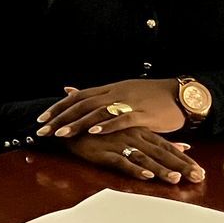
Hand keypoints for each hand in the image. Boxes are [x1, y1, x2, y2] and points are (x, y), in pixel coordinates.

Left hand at [37, 79, 183, 139]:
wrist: (181, 94)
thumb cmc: (151, 97)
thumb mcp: (120, 92)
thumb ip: (96, 95)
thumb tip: (70, 90)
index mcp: (110, 89)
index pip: (78, 97)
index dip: (59, 108)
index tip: (42, 119)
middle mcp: (116, 93)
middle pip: (82, 105)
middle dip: (61, 118)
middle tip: (43, 129)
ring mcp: (129, 102)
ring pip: (98, 112)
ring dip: (78, 123)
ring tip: (61, 133)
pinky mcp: (143, 114)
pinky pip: (122, 119)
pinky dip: (106, 125)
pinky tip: (93, 131)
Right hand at [67, 128, 204, 185]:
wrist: (70, 125)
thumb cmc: (103, 130)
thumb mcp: (133, 131)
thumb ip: (158, 140)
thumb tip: (183, 146)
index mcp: (142, 131)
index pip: (168, 147)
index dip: (185, 160)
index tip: (200, 171)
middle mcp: (134, 136)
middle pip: (161, 154)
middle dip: (180, 166)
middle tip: (197, 178)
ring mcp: (119, 144)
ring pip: (144, 158)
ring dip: (160, 169)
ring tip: (175, 179)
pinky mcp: (104, 152)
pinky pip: (121, 161)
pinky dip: (134, 169)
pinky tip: (145, 175)